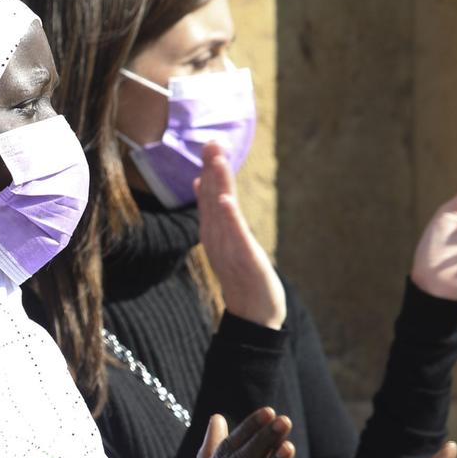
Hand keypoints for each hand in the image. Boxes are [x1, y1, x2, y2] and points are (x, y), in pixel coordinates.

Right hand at [195, 140, 285, 328]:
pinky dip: (229, 218)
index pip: (210, 196)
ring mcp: (229, 248)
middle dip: (212, 170)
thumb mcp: (229, 240)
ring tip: (216, 161)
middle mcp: (217, 237)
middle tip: (211, 143)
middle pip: (212, 198)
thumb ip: (216, 214)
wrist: (252, 314)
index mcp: (215, 231)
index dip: (210, 170)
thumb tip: (204, 185)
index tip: (210, 144)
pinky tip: (225, 201)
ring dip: (218, 186)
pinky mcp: (243, 260)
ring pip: (221, 212)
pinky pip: (235, 236)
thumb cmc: (242, 276)